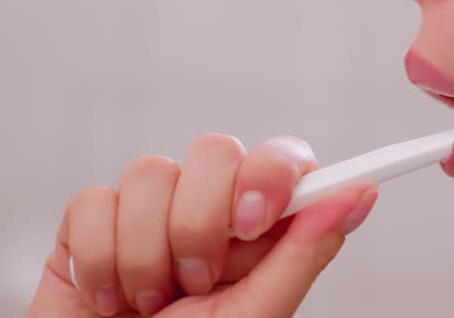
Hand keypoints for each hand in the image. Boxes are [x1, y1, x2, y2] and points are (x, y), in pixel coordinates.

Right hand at [26, 134, 377, 316]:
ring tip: (149, 303)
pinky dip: (99, 260)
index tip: (254, 221)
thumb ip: (304, 252)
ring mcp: (150, 212)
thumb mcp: (255, 314)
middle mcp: (209, 210)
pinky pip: (93, 202)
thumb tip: (361, 193)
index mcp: (260, 230)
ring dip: (145, 253)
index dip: (270, 173)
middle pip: (214, 150)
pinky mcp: (92, 223)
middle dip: (198, 223)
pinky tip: (108, 298)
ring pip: (149, 171)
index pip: (282, 159)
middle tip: (194, 283)